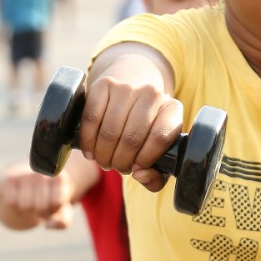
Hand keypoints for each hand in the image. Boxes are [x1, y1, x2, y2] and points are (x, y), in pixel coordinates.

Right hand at [0, 167, 73, 228]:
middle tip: (39, 204)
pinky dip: (15, 207)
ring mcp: (26, 174)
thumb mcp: (60, 211)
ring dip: (27, 210)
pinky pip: (12, 203)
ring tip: (30, 201)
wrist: (25, 186)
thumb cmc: (47, 200)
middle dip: (40, 212)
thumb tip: (49, 225)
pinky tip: (19, 198)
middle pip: (41, 207)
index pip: (57, 204)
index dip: (53, 211)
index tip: (52, 204)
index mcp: (60, 178)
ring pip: (26, 206)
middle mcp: (43, 173)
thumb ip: (62, 221)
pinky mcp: (10, 179)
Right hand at [77, 71, 182, 192]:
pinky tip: (90, 151)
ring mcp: (127, 87)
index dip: (146, 160)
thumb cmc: (145, 129)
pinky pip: (91, 118)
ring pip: (110, 131)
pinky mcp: (104, 84)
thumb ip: (156, 175)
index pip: (160, 138)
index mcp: (172, 110)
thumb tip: (140, 175)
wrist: (130, 87)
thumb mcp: (159, 152)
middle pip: (132, 138)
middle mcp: (152, 94)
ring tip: (104, 161)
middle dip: (120, 161)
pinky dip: (88, 141)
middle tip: (116, 167)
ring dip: (103, 155)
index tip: (136, 169)